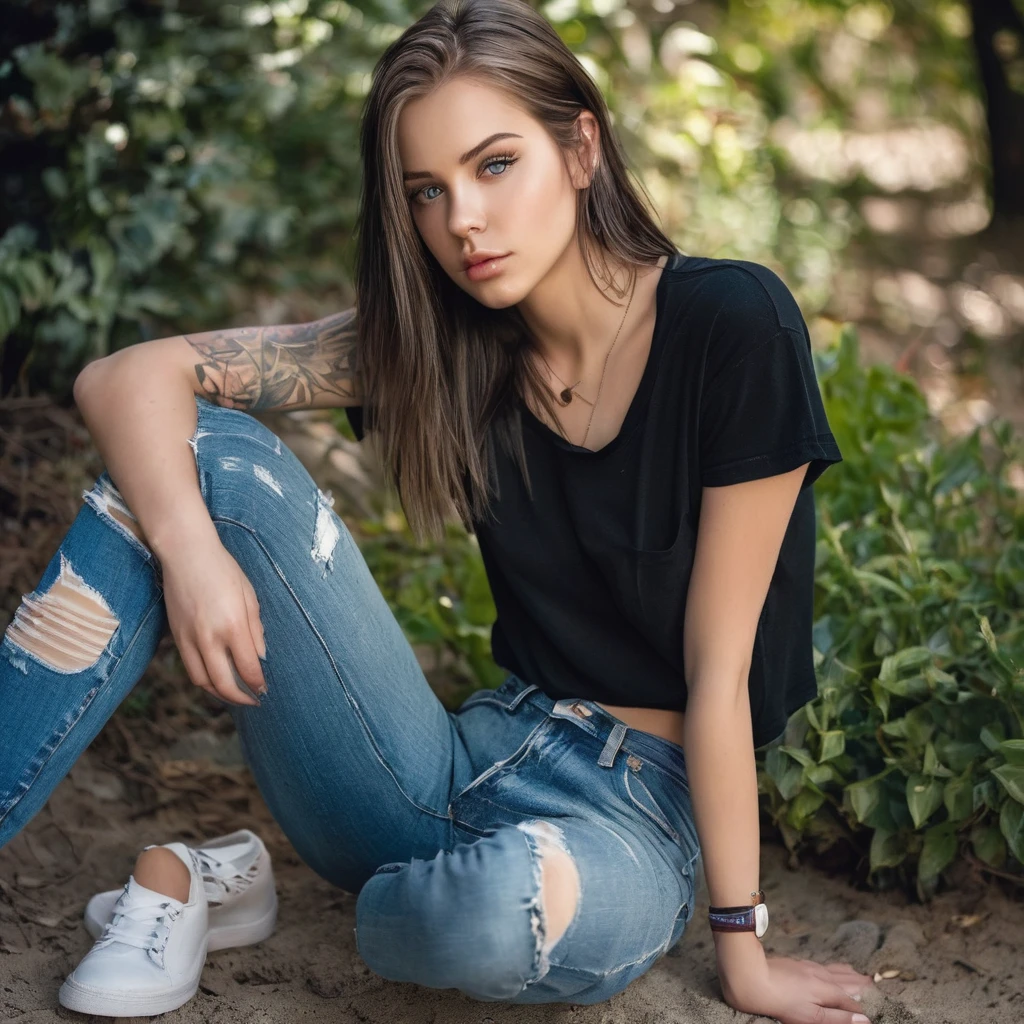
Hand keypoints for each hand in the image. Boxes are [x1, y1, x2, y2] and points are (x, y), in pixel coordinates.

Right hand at [159, 534, 267, 705]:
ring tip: (234, 694)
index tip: (265, 689)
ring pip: (202, 681)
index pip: (247, 669)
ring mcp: (188, 638)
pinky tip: (216, 676)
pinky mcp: (175, 635)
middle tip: (253, 700)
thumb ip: (255, 630)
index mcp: (232, 626)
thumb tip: (260, 657)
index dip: (258, 684)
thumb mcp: (249, 596)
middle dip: (240, 698)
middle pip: (223, 684)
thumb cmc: (223, 570)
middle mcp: (208, 637)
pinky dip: (203, 679)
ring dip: (219, 693)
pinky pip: (189, 667)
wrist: (186, 553)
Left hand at [715, 932, 875, 1023]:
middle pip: (846, 981)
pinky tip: (831, 969)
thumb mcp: (811, 1016)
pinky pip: (824, 966)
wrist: (752, 977)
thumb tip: (864, 1020)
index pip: (851, 1003)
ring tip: (860, 975)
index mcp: (828, 990)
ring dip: (849, 974)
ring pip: (835, 971)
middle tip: (874, 984)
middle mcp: (822, 976)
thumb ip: (838, 1017)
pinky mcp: (798, 964)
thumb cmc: (781, 1002)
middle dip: (860, 985)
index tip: (874, 1013)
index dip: (861, 1011)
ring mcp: (809, 967)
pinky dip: (835, 968)